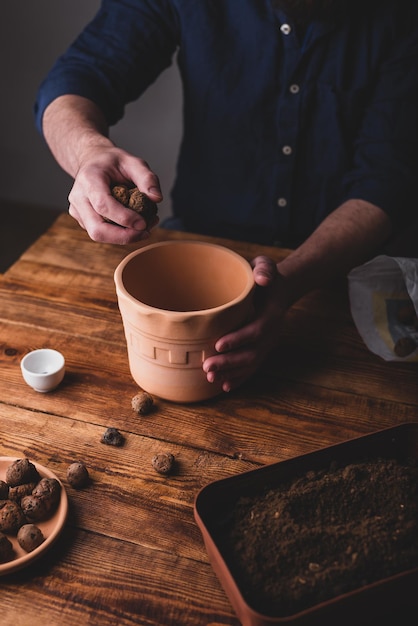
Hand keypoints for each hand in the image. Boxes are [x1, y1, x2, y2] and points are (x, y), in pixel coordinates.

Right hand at [68, 144, 162, 243]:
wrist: (93, 163)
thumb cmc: (112, 162)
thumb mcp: (132, 161)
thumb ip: (147, 178)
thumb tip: (156, 199)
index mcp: (89, 179)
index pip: (103, 205)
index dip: (124, 218)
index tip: (143, 223)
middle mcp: (79, 197)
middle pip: (97, 229)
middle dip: (123, 236)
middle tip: (145, 232)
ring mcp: (78, 211)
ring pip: (98, 235)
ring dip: (124, 237)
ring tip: (144, 228)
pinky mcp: (83, 220)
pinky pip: (102, 234)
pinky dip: (119, 234)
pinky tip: (133, 225)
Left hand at [203, 255, 290, 391]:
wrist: (280, 289)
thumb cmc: (266, 276)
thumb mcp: (266, 265)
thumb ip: (264, 269)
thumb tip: (262, 279)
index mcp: (272, 313)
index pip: (257, 330)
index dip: (238, 339)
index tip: (218, 345)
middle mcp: (273, 332)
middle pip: (253, 353)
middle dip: (230, 362)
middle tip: (207, 367)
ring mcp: (268, 343)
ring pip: (251, 364)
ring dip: (231, 373)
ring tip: (211, 378)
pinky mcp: (262, 349)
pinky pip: (251, 367)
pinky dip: (239, 378)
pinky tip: (225, 386)